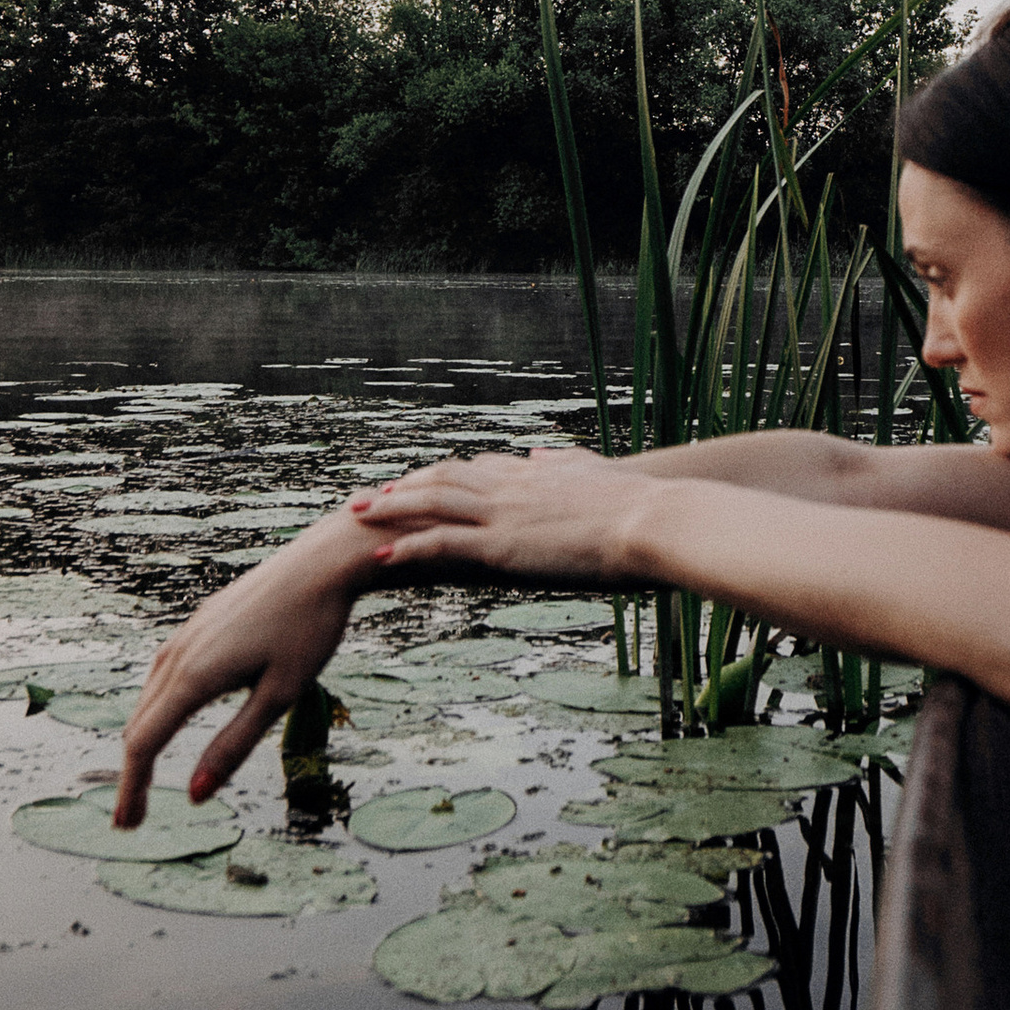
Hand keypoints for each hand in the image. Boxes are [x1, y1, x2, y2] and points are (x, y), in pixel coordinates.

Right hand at [114, 512, 381, 825]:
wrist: (323, 563)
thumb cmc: (310, 629)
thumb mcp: (281, 695)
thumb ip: (235, 744)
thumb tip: (196, 794)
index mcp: (195, 676)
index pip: (145, 743)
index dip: (133, 788)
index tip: (126, 825)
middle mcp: (180, 653)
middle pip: (140, 723)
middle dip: (134, 773)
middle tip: (133, 819)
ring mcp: (187, 633)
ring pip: (149, 697)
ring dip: (143, 740)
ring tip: (146, 777)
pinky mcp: (200, 622)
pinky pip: (163, 673)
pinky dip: (156, 708)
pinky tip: (168, 717)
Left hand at [354, 446, 649, 585]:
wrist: (653, 520)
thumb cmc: (640, 507)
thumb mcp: (597, 476)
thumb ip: (567, 464)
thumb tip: (544, 453)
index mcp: (535, 475)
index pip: (476, 470)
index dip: (442, 476)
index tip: (417, 482)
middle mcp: (511, 487)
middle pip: (442, 479)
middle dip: (402, 488)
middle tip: (368, 498)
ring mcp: (503, 514)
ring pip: (431, 503)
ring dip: (390, 509)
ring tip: (356, 516)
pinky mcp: (501, 544)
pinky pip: (440, 542)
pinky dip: (406, 547)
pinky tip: (380, 556)